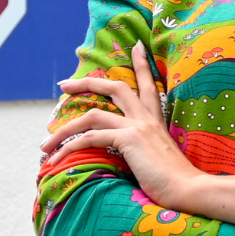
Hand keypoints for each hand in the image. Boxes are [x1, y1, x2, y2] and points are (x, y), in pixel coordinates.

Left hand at [42, 45, 200, 207]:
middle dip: (87, 82)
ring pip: (92, 115)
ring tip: (45, 142)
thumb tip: (131, 157)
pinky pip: (90, 138)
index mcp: (156, 120)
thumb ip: (145, 150)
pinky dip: (69, 148)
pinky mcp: (129, 139)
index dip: (141, 64)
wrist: (189, 188)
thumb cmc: (176, 181)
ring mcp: (137, 126)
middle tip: (65, 85)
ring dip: (64, 129)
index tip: (137, 46)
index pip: (148, 85)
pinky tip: (57, 159)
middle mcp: (147, 118)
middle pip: (115, 87)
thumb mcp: (158, 158)